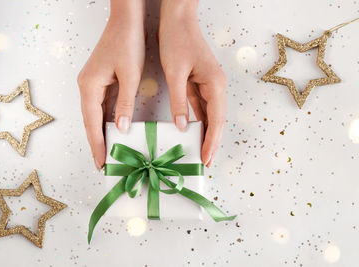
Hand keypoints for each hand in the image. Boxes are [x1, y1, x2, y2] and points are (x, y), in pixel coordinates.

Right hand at [77, 0, 144, 169]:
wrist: (125, 20)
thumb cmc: (127, 43)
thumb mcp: (129, 75)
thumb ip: (124, 104)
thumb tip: (121, 129)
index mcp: (89, 86)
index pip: (92, 123)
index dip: (96, 145)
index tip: (100, 163)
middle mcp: (86, 86)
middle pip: (90, 121)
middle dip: (97, 142)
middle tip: (104, 163)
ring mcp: (92, 84)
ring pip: (95, 115)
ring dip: (101, 133)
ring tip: (109, 152)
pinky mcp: (100, 81)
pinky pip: (102, 106)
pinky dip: (106, 120)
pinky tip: (114, 131)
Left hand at [159, 0, 226, 166]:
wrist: (178, 19)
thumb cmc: (178, 41)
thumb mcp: (176, 73)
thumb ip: (180, 101)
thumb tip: (182, 127)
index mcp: (215, 84)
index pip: (216, 120)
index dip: (211, 142)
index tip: (206, 159)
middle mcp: (216, 87)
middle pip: (217, 121)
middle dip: (212, 143)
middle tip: (206, 163)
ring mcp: (209, 86)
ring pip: (210, 116)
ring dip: (206, 135)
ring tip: (199, 154)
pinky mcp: (199, 84)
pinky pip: (200, 108)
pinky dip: (198, 122)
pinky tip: (192, 134)